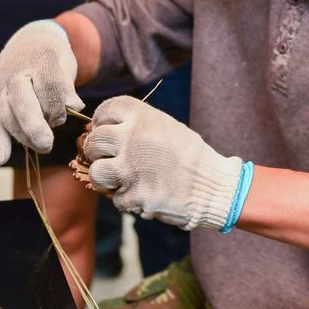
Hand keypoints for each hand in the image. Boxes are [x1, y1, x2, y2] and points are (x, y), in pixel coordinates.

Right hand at [0, 19, 84, 163]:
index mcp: (40, 59)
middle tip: (47, 144)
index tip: (68, 113)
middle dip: (35, 126)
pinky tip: (1, 158)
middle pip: (22, 101)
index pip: (48, 85)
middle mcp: (16, 73)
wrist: (27, 42)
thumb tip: (75, 107)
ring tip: (41, 147)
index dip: (58, 104)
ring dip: (23, 135)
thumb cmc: (52, 57)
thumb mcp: (65, 63)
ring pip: (7, 114)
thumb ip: (67, 85)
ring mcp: (2, 87)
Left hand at [84, 96, 242, 230]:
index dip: (101, 119)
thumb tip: (101, 129)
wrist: (214, 188)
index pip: (108, 109)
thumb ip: (137, 126)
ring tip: (121, 179)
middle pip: (94, 141)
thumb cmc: (190, 156)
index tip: (102, 127)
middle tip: (108, 157)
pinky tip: (145, 193)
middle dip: (96, 151)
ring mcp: (131, 168)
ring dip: (106, 178)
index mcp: (143, 117)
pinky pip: (116, 198)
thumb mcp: (166, 128)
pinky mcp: (133, 196)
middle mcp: (133, 138)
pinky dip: (128, 199)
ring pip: (97, 172)